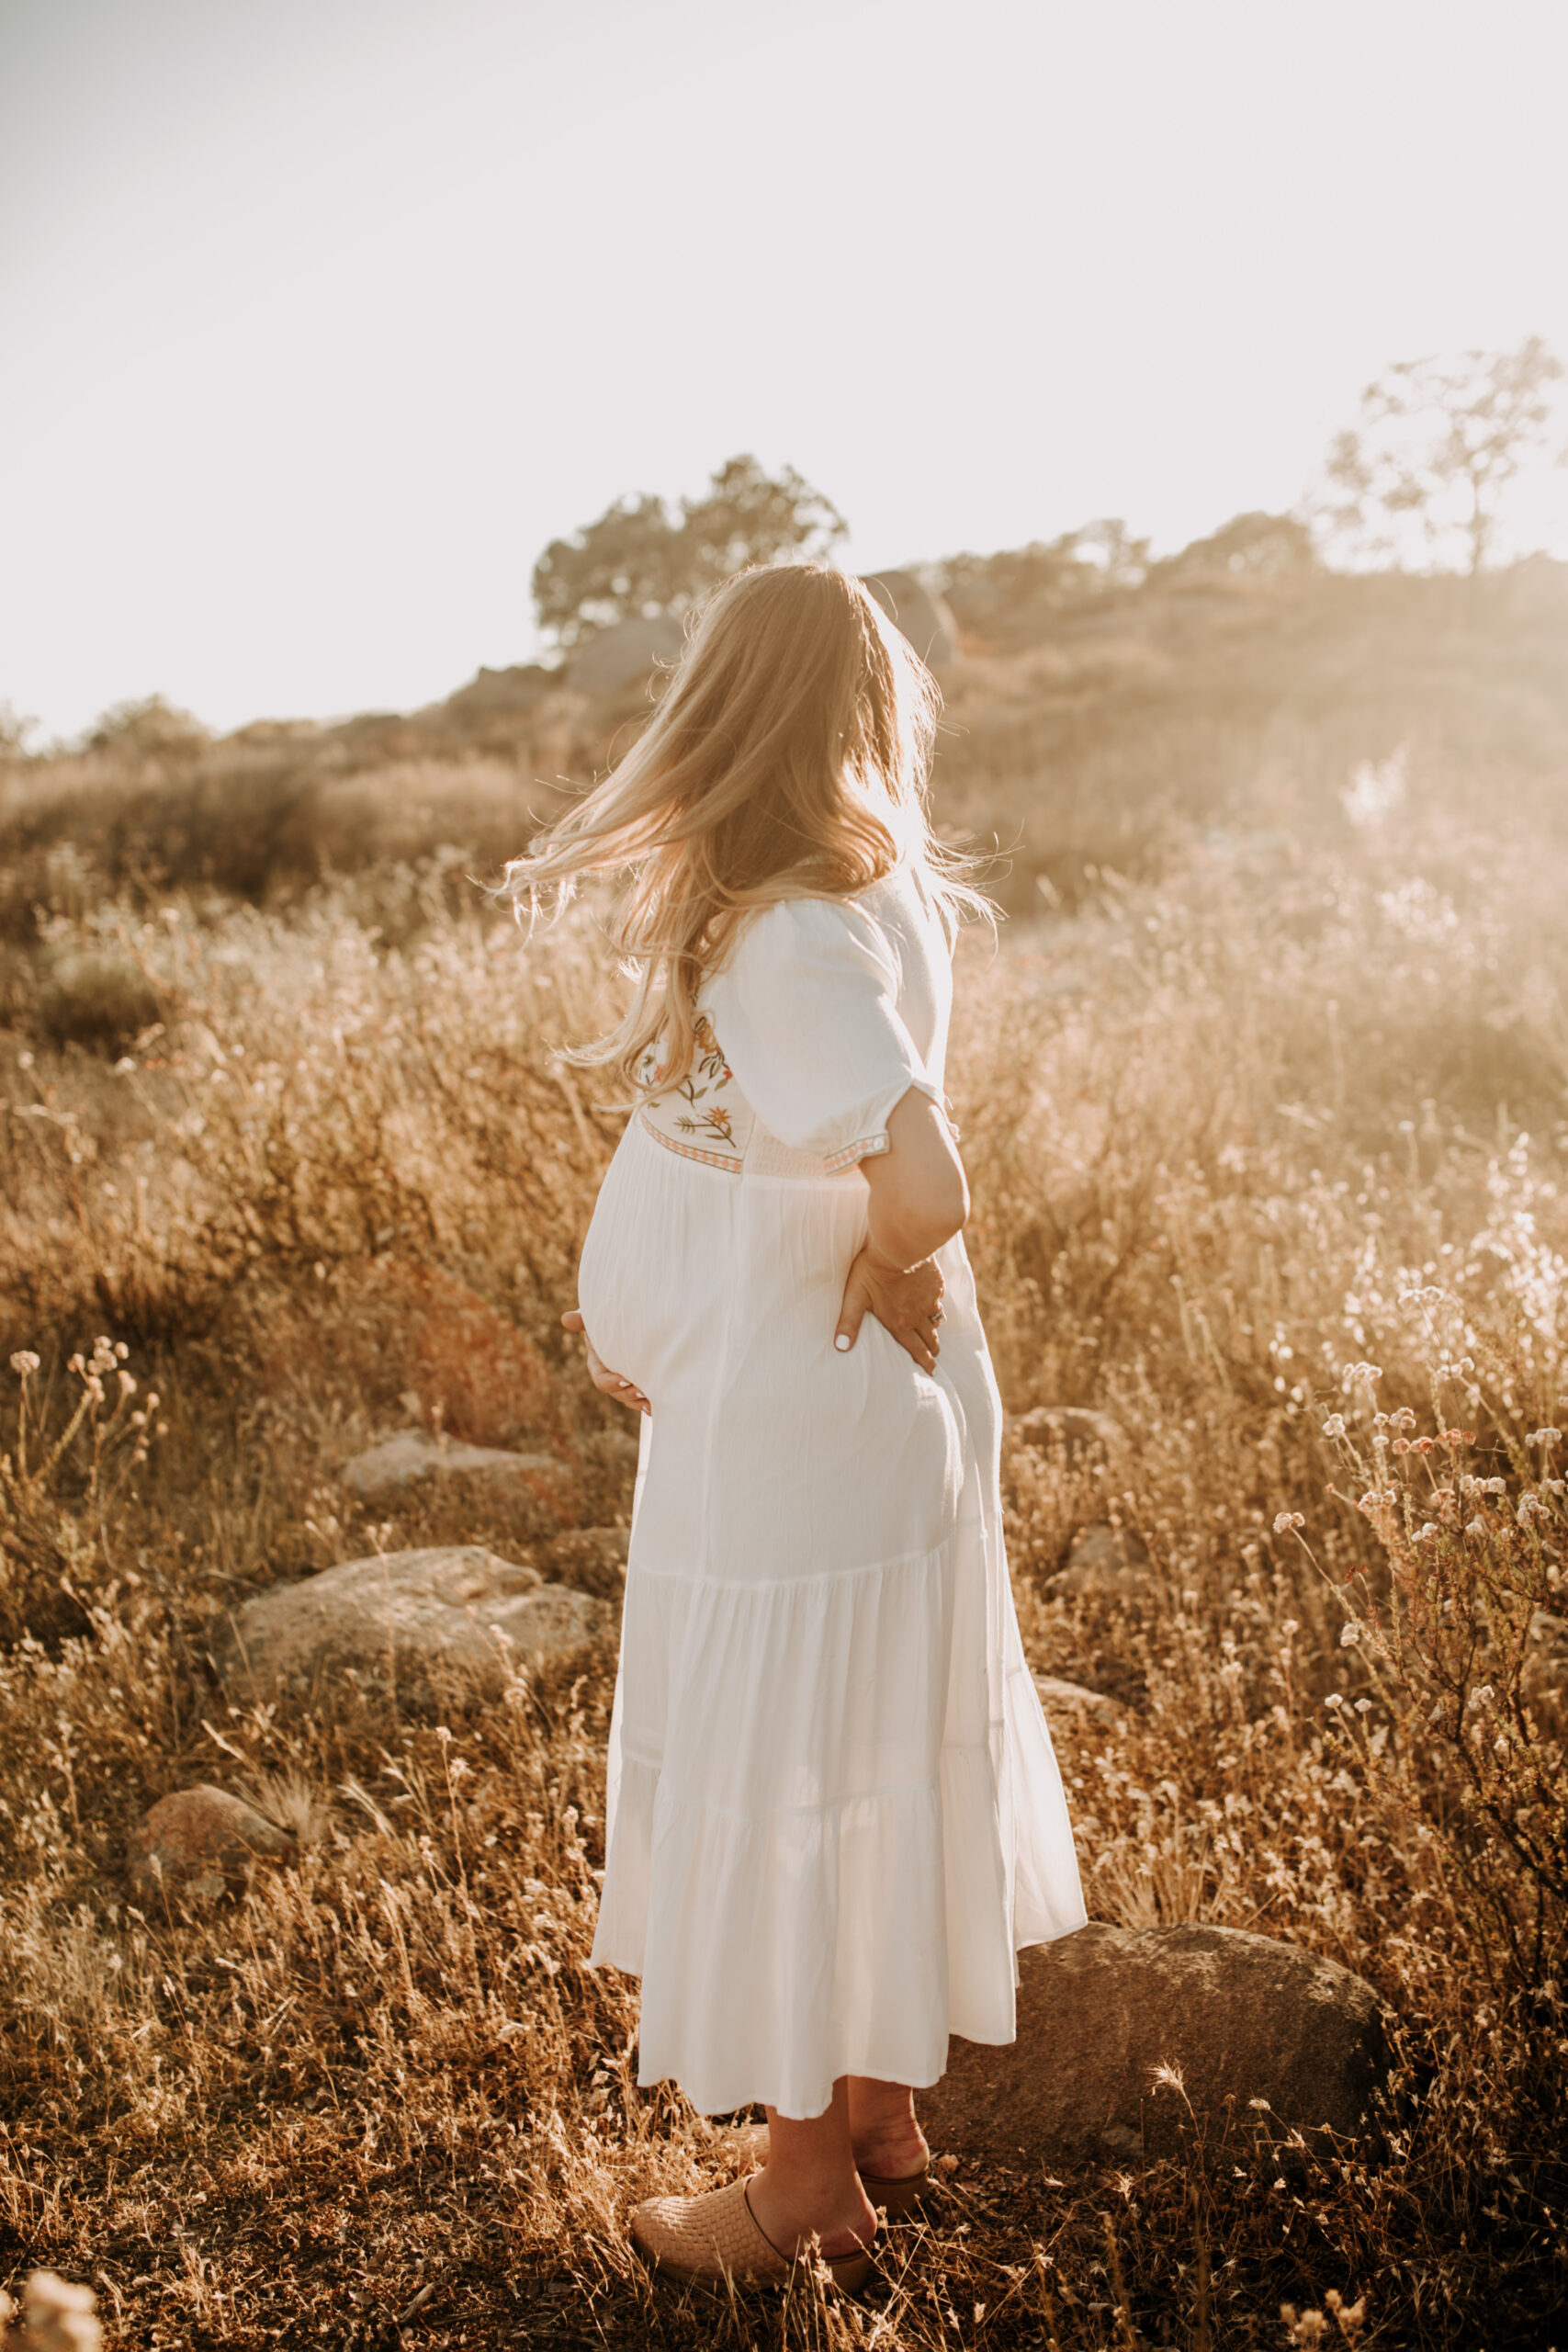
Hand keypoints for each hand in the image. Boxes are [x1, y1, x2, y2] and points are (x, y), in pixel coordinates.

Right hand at [561, 1308, 648, 1413]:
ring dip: (640, 1402)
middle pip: (616, 1393)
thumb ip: (582, 1320)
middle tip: (642, 1390)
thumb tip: (565, 1318)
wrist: (630, 1324)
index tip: (625, 1379)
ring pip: (630, 1399)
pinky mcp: (640, 1384)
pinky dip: (650, 1403)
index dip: (611, 1382)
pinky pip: (642, 1400)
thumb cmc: (608, 1321)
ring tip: (651, 1399)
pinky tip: (658, 1404)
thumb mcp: (595, 1320)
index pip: (601, 1379)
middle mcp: (611, 1377)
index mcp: (598, 1365)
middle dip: (628, 1394)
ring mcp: (625, 1383)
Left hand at [834, 1246, 944, 1372]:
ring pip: (937, 1319)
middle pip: (930, 1338)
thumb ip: (848, 1323)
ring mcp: (930, 1299)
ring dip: (935, 1328)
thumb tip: (840, 1347)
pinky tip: (933, 1299)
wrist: (898, 1246)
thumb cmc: (872, 1271)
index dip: (924, 1362)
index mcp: (900, 1323)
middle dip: (933, 1349)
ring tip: (935, 1331)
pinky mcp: (937, 1283)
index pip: (915, 1349)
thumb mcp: (855, 1297)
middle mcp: (918, 1315)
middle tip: (936, 1356)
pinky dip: (936, 1302)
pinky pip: (939, 1298)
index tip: (932, 1371)